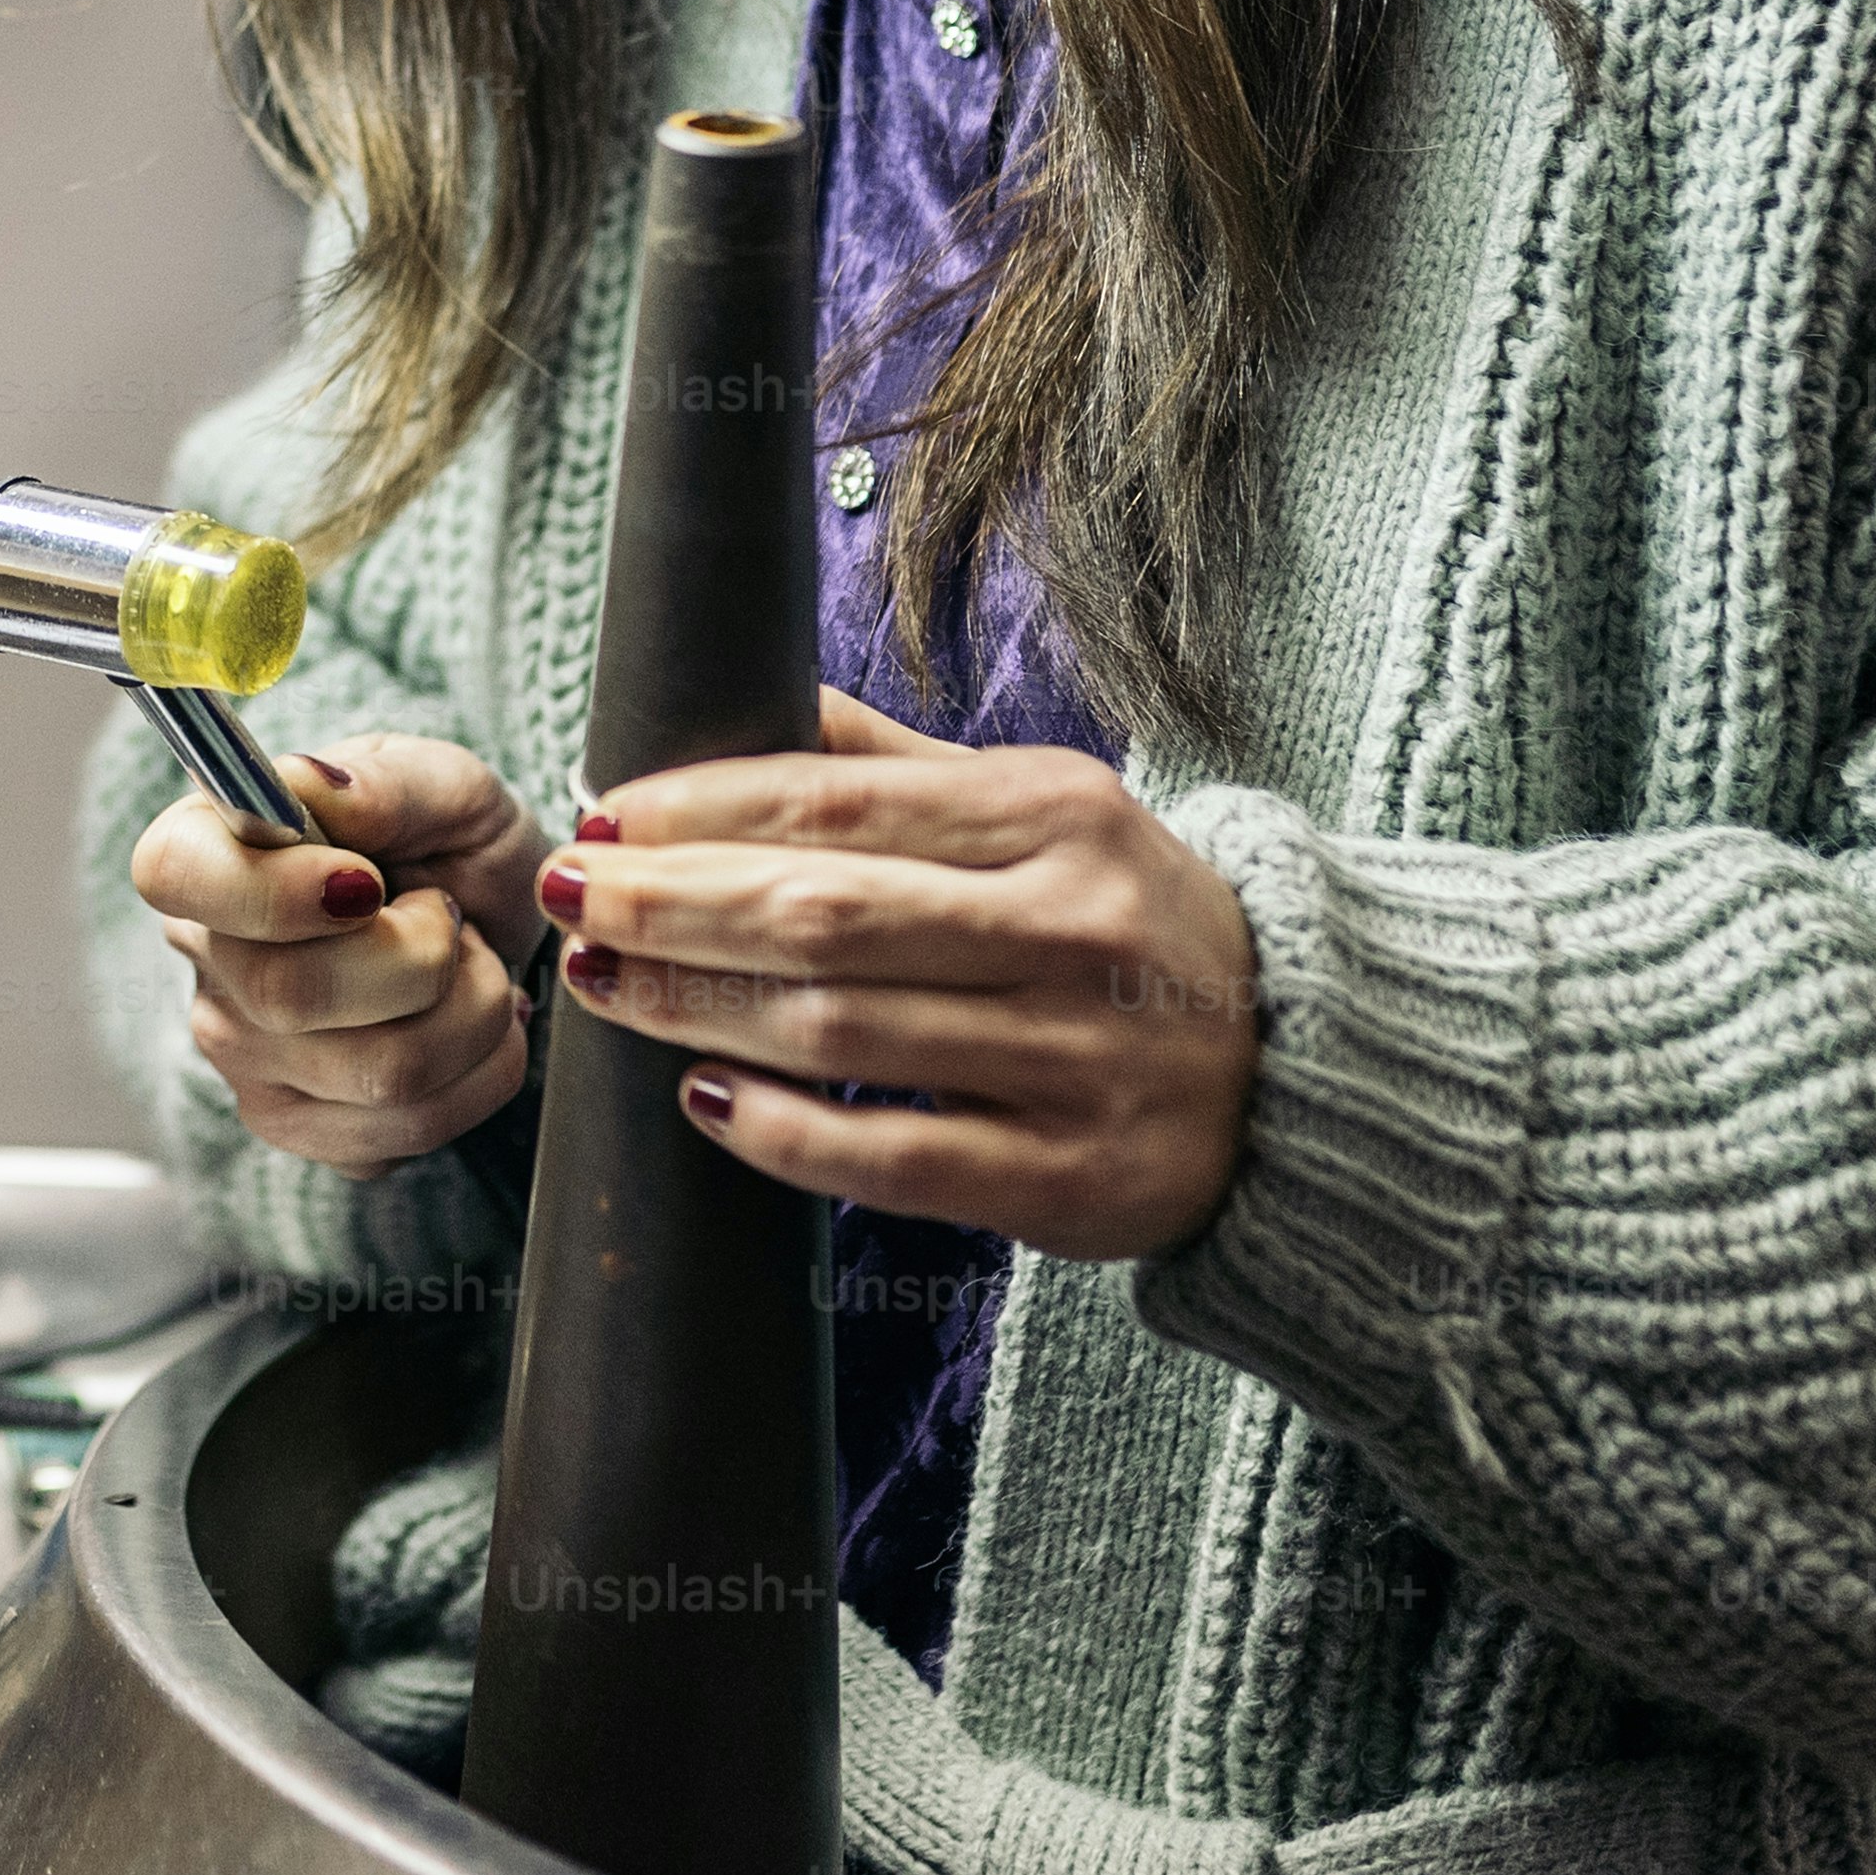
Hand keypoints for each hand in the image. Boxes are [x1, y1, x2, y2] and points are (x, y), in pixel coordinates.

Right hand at [132, 731, 552, 1177]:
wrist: (497, 926)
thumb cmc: (450, 842)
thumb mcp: (443, 783)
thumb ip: (387, 782)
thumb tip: (316, 789)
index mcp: (211, 851)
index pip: (173, 876)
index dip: (271, 891)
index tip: (366, 883)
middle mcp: (210, 964)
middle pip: (292, 993)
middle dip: (423, 953)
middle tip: (447, 914)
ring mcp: (247, 1062)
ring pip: (379, 1073)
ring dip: (472, 1011)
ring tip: (471, 967)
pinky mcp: (306, 1131)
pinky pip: (412, 1128)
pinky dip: (479, 1072)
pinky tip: (468, 1025)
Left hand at [551, 688, 1261, 1260]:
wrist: (1307, 1071)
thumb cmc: (1138, 925)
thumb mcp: (1048, 813)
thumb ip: (899, 768)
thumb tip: (753, 698)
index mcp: (1055, 817)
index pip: (837, 806)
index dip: (700, 809)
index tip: (601, 809)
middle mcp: (1070, 930)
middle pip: (822, 914)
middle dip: (670, 902)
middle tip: (568, 894)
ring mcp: (1074, 1059)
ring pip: (842, 1031)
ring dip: (698, 1008)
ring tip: (604, 985)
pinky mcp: (1069, 1175)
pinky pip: (893, 1158)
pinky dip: (785, 1134)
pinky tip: (705, 1102)